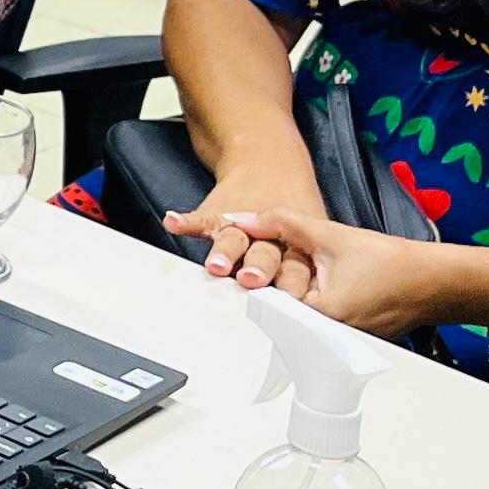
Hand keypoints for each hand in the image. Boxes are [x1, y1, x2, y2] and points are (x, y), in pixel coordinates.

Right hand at [160, 167, 328, 293]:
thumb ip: (309, 278)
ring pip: (233, 239)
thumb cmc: (294, 211)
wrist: (269, 161)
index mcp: (296, 246)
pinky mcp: (217, 212)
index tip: (291, 298)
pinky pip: (200, 218)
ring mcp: (241, 224)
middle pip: (265, 254)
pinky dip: (186, 221)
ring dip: (225, 251)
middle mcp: (268, 237)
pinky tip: (174, 223)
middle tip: (252, 280)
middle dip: (259, 267)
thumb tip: (312, 327)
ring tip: (217, 264)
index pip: (296, 267)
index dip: (293, 281)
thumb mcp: (314, 237)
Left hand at [168, 204, 466, 336]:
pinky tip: (300, 291)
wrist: (433, 282)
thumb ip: (281, 224)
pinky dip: (302, 308)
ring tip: (266, 282)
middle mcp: (324, 337)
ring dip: (281, 302)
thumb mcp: (330, 234)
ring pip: (293, 321)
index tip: (231, 272)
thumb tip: (240, 218)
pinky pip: (311, 326)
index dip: (247, 284)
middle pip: (276, 316)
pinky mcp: (342, 342)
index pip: (265, 304)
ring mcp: (334, 344)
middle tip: (240, 274)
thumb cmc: (393, 263)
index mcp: (319, 315)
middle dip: (261, 293)